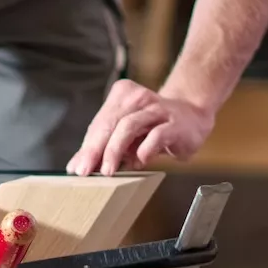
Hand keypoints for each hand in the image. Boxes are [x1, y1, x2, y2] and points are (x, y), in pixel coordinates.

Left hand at [67, 80, 215, 175]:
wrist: (192, 117)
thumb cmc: (153, 128)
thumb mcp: (125, 137)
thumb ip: (101, 148)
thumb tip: (75, 166)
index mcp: (121, 97)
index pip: (99, 124)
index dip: (87, 147)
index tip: (77, 168)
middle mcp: (138, 99)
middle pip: (110, 123)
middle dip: (95, 149)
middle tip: (86, 171)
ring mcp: (157, 109)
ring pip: (129, 126)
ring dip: (115, 149)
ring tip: (108, 170)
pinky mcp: (175, 123)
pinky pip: (158, 134)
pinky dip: (146, 148)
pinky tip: (140, 161)